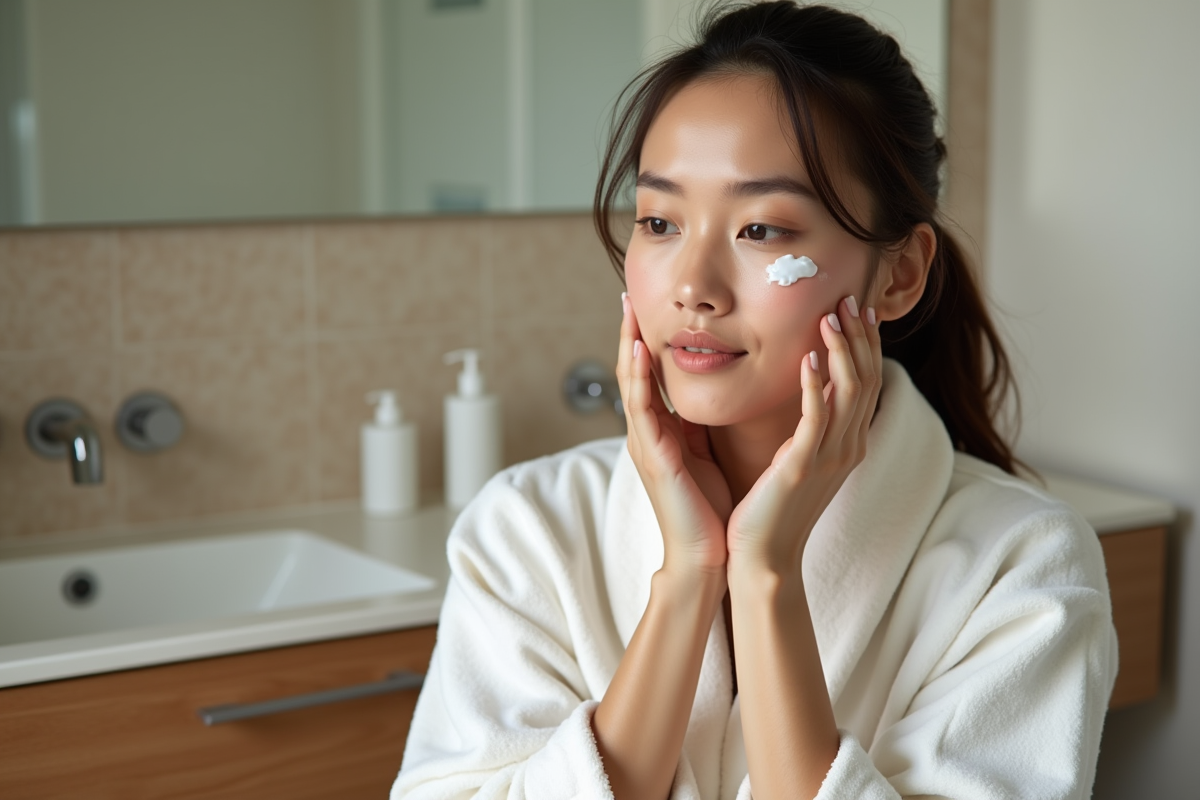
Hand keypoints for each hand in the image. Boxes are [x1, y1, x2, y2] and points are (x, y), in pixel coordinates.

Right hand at [616, 293, 731, 577]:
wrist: (707, 554)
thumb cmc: (709, 508)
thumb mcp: (704, 454)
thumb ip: (699, 424)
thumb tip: (708, 394)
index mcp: (660, 431)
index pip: (649, 376)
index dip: (645, 341)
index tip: (646, 308)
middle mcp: (646, 433)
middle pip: (632, 372)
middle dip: (629, 333)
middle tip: (627, 295)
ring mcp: (644, 443)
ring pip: (630, 384)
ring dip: (627, 345)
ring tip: (628, 311)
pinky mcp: (652, 456)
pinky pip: (641, 408)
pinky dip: (638, 377)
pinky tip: (638, 350)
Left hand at [726, 296, 881, 574]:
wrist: (763, 558)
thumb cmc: (771, 508)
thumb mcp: (798, 458)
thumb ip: (809, 425)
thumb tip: (810, 386)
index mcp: (847, 443)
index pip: (868, 381)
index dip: (866, 342)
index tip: (858, 307)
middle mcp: (848, 447)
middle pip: (868, 378)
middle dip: (861, 336)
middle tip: (851, 297)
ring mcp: (830, 458)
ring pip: (850, 391)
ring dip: (842, 350)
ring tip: (831, 316)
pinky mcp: (803, 467)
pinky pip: (817, 419)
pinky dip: (816, 386)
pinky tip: (808, 359)